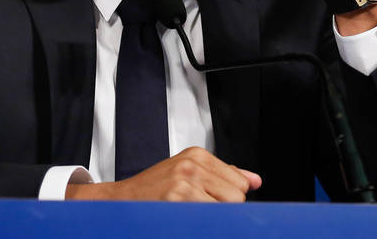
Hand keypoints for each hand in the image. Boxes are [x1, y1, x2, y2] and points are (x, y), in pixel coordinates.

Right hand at [65, 147, 261, 201]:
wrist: (122, 201)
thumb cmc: (154, 189)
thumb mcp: (188, 172)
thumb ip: (224, 175)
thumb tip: (255, 181)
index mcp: (198, 155)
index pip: (240, 183)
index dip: (228, 198)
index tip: (210, 201)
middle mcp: (192, 164)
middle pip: (237, 196)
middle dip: (223, 207)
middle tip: (198, 208)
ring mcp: (185, 181)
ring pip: (226, 208)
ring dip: (212, 216)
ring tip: (191, 212)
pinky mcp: (177, 198)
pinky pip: (209, 217)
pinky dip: (202, 222)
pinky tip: (186, 217)